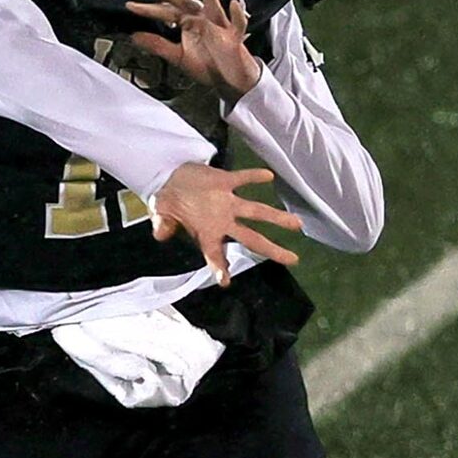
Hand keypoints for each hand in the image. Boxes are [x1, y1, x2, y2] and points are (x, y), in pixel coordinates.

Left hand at [123, 0, 261, 97]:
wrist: (229, 80)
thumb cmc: (207, 66)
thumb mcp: (178, 56)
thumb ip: (158, 46)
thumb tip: (134, 37)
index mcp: (188, 23)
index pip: (166, 12)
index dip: (149, 9)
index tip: (131, 6)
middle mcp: (202, 20)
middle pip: (184, 3)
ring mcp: (219, 26)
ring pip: (213, 7)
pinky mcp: (234, 36)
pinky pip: (238, 24)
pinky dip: (237, 15)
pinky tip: (232, 5)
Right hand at [150, 162, 302, 283]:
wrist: (172, 176)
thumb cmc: (169, 201)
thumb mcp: (160, 213)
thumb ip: (163, 225)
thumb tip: (160, 234)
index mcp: (207, 233)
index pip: (214, 255)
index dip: (219, 267)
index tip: (225, 282)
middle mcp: (223, 221)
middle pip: (251, 239)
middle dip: (271, 250)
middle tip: (292, 260)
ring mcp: (227, 203)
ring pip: (256, 212)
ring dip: (275, 217)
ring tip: (296, 224)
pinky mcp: (225, 182)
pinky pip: (242, 179)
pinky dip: (253, 177)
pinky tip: (268, 176)